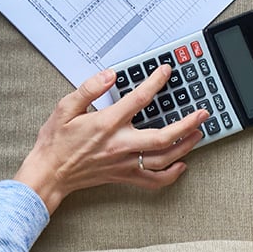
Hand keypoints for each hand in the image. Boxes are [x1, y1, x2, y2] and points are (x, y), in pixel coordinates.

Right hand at [13, 64, 207, 213]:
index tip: (166, 72)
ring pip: (163, 158)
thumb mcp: (65, 108)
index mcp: (107, 124)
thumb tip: (109, 75)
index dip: (156, 82)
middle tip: (203, 113)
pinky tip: (181, 166)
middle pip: (163, 136)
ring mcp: (123, 163)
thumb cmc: (55, 143)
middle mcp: (120, 145)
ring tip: (199, 133)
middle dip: (188, 124)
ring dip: (186, 146)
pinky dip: (170, 175)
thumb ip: (88, 89)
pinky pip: (152, 180)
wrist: (49, 174)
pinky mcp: (122, 176)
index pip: (139, 99)